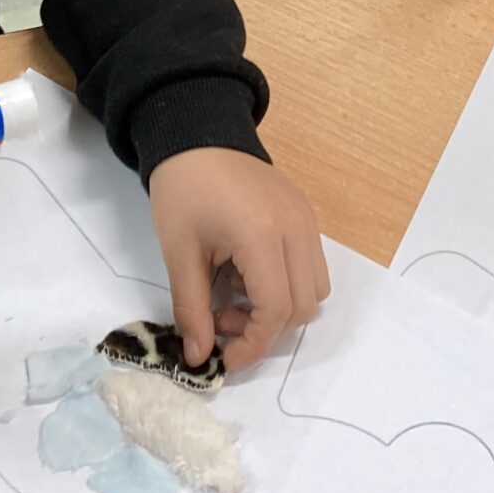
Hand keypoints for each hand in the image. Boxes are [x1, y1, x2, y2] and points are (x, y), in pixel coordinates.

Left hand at [148, 148, 329, 370]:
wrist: (198, 134)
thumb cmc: (183, 189)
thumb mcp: (179, 252)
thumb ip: (192, 308)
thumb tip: (199, 357)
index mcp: (262, 235)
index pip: (276, 310)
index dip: (253, 344)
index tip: (224, 358)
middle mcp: (296, 229)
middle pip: (302, 307)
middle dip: (264, 329)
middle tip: (222, 320)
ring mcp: (306, 219)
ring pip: (315, 290)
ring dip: (280, 308)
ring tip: (235, 295)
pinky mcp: (306, 214)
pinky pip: (311, 266)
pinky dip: (286, 284)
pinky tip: (248, 272)